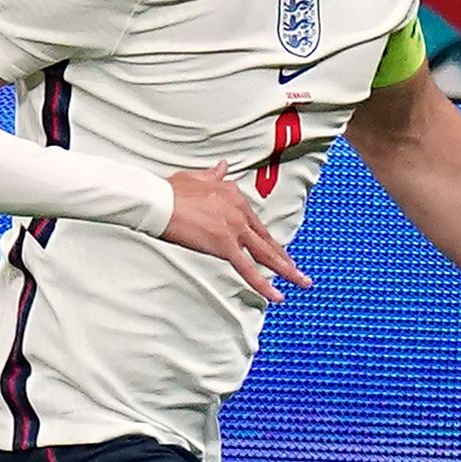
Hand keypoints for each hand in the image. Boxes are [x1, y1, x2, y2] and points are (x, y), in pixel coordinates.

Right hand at [160, 166, 308, 302]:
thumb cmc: (171, 191)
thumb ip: (214, 175)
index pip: (255, 223)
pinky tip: (277, 295)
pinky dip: (264, 284)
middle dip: (285, 257)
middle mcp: (239, 211)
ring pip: (265, 254)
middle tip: (298, 271)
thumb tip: (223, 165)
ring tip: (302, 282)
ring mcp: (234, 229)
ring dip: (287, 271)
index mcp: (234, 196)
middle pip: (267, 240)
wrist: (158, 200)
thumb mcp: (197, 177)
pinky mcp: (224, 246)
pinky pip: (248, 269)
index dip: (267, 239)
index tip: (275, 250)